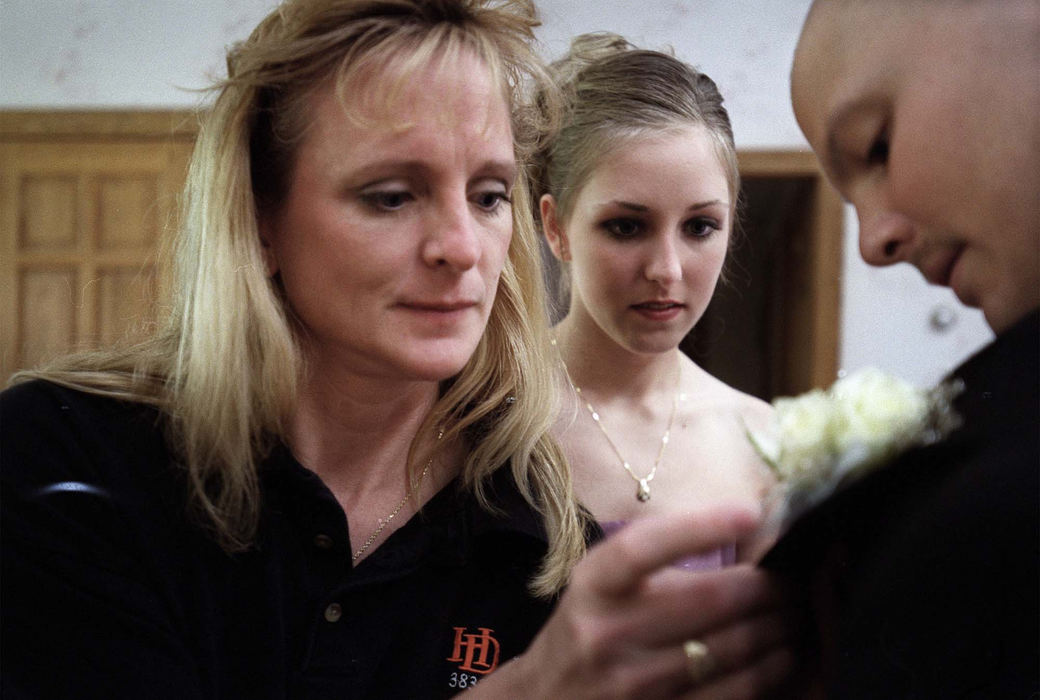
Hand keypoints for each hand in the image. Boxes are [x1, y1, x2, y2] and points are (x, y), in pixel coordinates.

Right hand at [470, 507, 800, 698]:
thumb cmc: (587, 630)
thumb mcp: (600, 585)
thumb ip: (654, 560)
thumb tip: (741, 530)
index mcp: (593, 587)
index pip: (644, 548)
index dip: (700, 527)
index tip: (750, 512)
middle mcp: (609, 634)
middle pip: (710, 600)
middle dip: (768, 587)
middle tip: (793, 579)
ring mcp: (635, 685)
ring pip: (733, 651)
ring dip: (780, 630)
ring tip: (796, 616)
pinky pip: (735, 695)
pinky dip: (771, 673)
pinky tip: (784, 658)